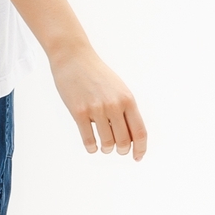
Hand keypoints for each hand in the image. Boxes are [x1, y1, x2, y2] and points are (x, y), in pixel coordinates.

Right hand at [48, 42, 146, 157]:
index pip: (139, 132)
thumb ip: (126, 109)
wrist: (73, 58)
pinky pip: (89, 140)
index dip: (141, 148)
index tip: (138, 157)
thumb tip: (130, 136)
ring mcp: (96, 109)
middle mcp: (114, 105)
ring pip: (107, 143)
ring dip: (106, 149)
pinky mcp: (79, 112)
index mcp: (128, 99)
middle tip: (117, 150)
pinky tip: (92, 145)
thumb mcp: (119, 89)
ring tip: (103, 147)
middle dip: (121, 150)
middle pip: (124, 141)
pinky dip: (92, 147)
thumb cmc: (96, 74)